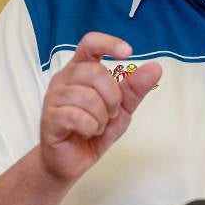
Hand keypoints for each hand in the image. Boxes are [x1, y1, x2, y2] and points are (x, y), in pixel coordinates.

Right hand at [39, 31, 161, 182]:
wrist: (72, 161)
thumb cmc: (93, 130)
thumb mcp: (121, 109)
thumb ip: (135, 88)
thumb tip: (155, 67)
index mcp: (81, 70)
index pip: (90, 43)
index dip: (108, 43)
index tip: (128, 52)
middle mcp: (64, 78)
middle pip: (96, 72)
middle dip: (113, 97)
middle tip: (110, 113)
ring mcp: (54, 97)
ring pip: (87, 96)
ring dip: (101, 117)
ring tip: (96, 126)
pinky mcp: (49, 117)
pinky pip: (76, 116)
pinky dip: (90, 127)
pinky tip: (86, 132)